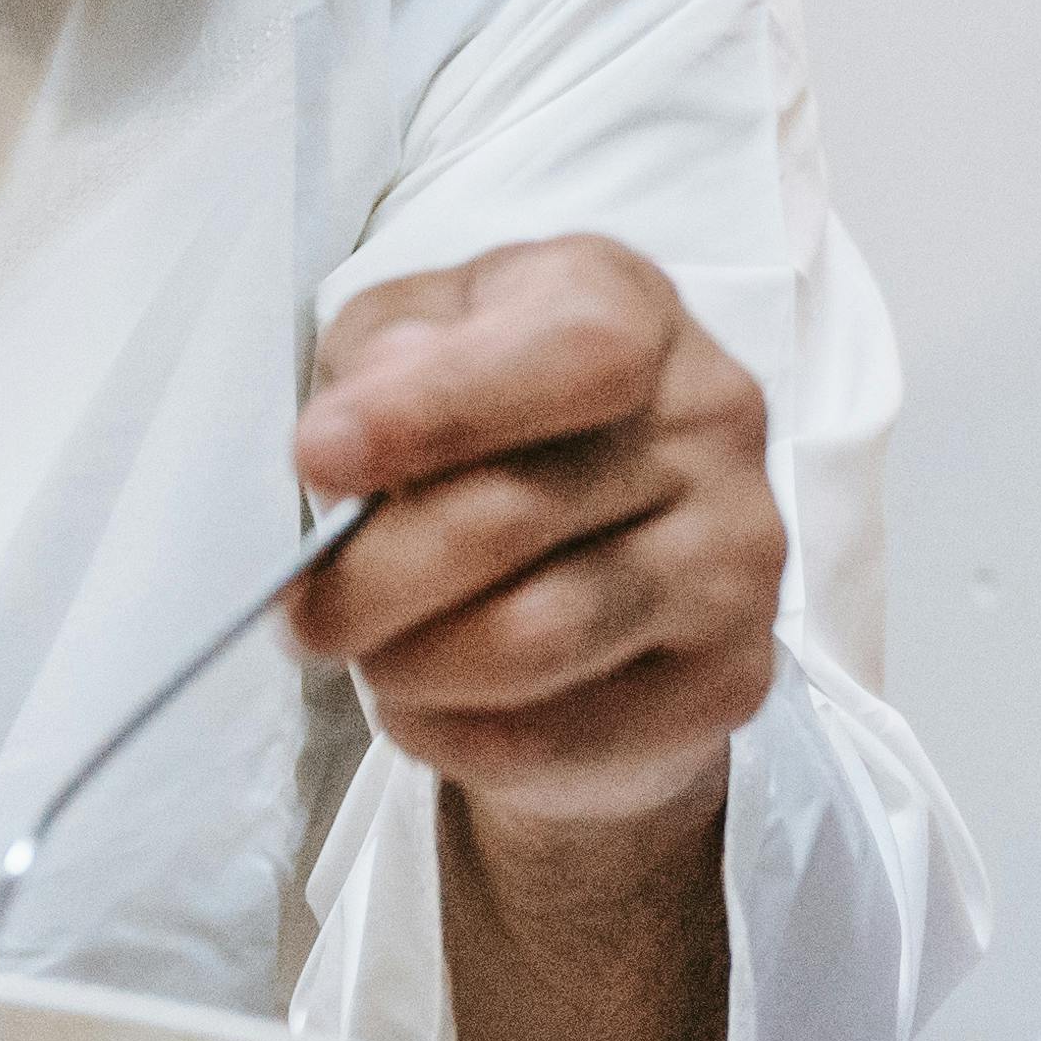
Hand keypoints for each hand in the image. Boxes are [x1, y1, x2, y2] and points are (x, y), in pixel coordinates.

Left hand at [286, 237, 783, 841]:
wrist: (595, 573)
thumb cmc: (490, 433)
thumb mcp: (413, 346)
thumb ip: (382, 355)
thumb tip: (361, 415)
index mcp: (630, 307)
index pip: (572, 351)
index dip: (438, 406)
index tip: (320, 456)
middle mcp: (712, 417)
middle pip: (517, 514)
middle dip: (370, 578)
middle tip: (302, 614)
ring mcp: (739, 552)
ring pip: (533, 640)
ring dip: (409, 664)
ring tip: (375, 655)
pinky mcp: (731, 676)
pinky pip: (559, 733)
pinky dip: (454, 733)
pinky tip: (432, 704)